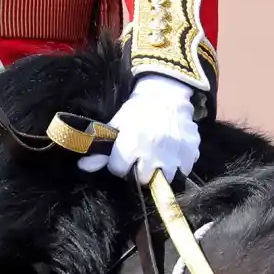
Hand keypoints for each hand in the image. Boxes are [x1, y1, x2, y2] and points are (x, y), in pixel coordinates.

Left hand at [78, 73, 199, 182]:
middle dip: (139, 170)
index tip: (122, 155)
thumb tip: (82, 167)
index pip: (118, 170)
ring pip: (165, 180)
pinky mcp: (191, 154)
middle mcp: (154, 154)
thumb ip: (101, 148)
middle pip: (142, 179)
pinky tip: (172, 153)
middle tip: (140, 158)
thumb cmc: (138, 109)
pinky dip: (179, 165)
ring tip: (157, 158)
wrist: (167, 94)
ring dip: (159, 171)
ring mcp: (174, 155)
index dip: (118, 164)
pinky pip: (184, 170)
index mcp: (132, 144)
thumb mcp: (117, 124)